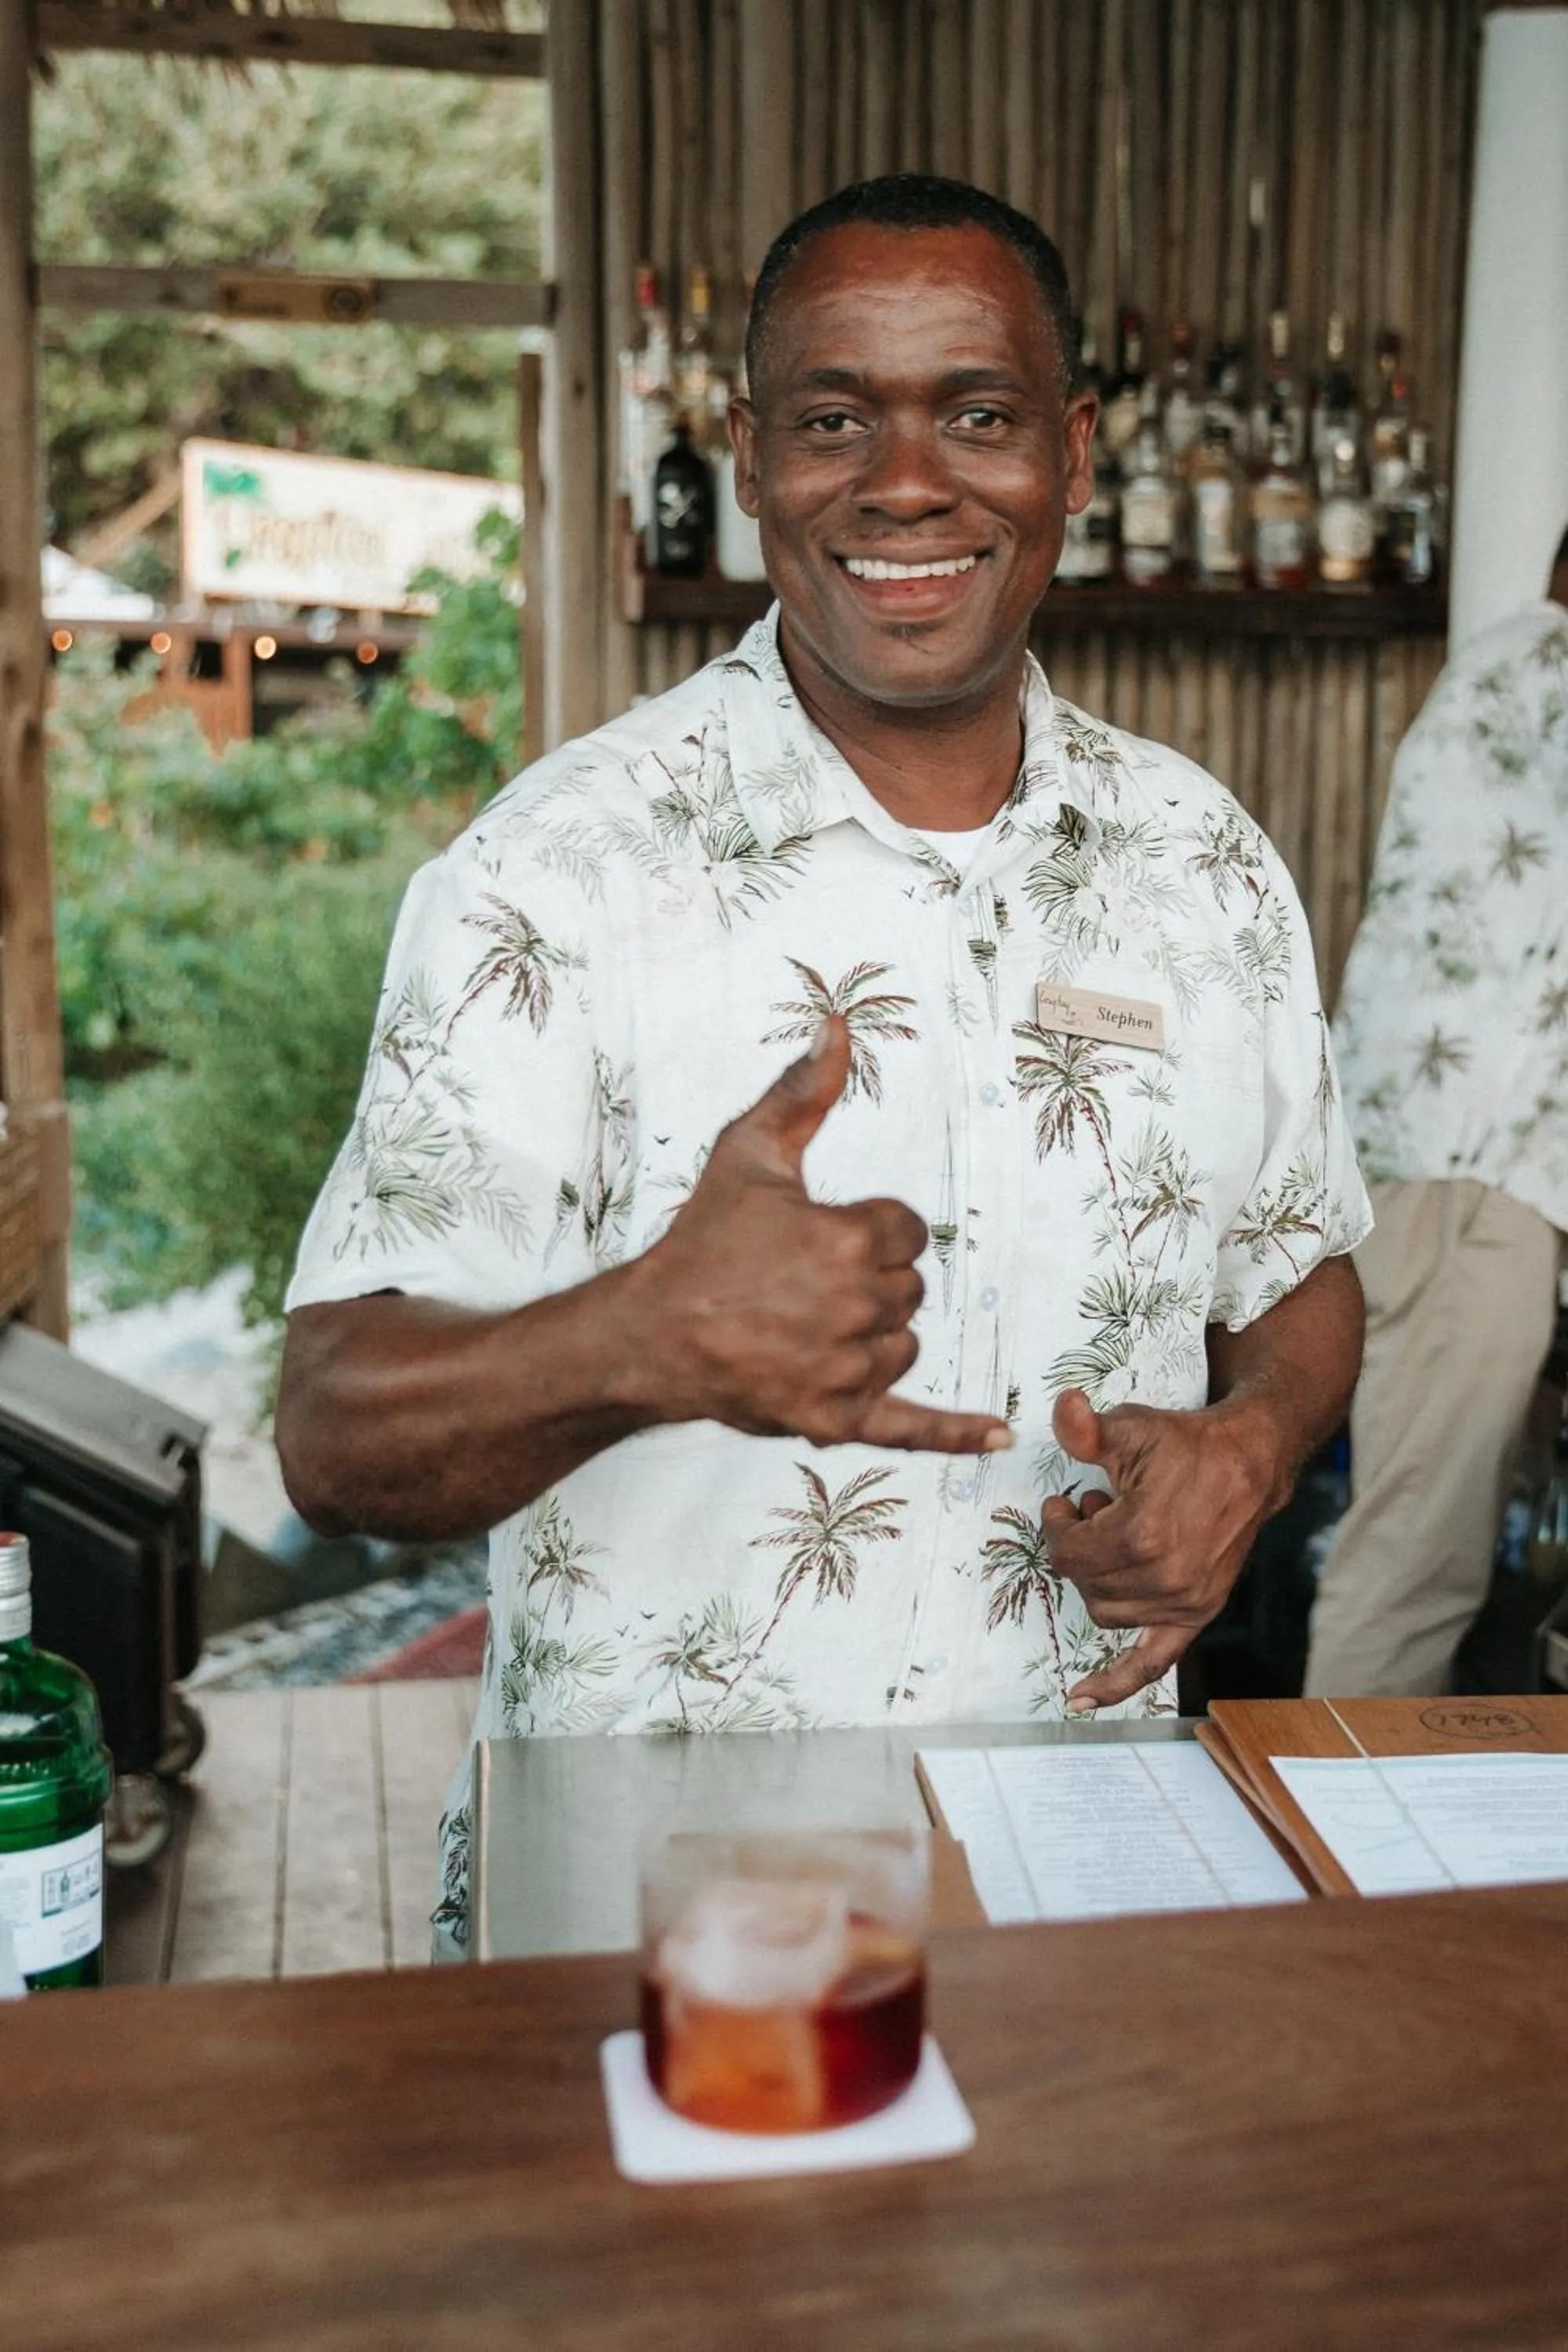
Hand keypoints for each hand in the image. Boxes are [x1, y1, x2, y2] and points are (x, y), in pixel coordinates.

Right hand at [634, 1015, 1011, 1454]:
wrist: (650, 1334)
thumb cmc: (699, 1242)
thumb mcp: (748, 1153)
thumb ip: (801, 1092)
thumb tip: (837, 1026)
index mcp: (849, 1239)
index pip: (909, 1232)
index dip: (868, 1231)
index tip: (817, 1237)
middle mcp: (856, 1306)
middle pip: (908, 1291)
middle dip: (867, 1284)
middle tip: (801, 1284)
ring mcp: (847, 1369)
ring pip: (902, 1346)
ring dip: (872, 1337)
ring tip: (806, 1327)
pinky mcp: (834, 1419)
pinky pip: (911, 1427)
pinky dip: (954, 1433)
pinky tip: (999, 1437)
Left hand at [1042, 1385, 1285, 1712]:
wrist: (1251, 1463)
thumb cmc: (1189, 1444)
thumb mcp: (1134, 1428)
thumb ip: (1088, 1430)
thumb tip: (1062, 1408)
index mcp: (1143, 1535)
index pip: (1067, 1553)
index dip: (1057, 1526)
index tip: (1066, 1503)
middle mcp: (1164, 1577)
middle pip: (1083, 1582)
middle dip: (1077, 1547)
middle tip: (1090, 1511)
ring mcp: (1184, 1601)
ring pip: (1105, 1614)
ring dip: (1096, 1581)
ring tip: (1112, 1540)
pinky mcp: (1197, 1613)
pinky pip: (1152, 1662)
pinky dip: (1117, 1685)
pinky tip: (1082, 1700)